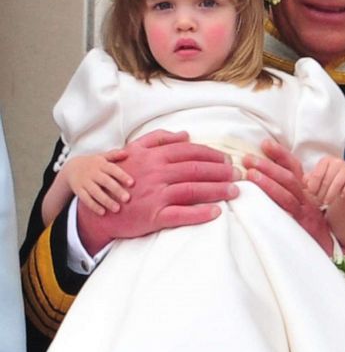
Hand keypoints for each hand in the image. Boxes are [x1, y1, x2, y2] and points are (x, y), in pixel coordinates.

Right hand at [62, 150, 132, 214]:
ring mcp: (85, 182)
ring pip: (96, 192)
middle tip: (127, 199)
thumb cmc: (93, 164)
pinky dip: (93, 206)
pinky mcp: (78, 190)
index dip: (122, 176)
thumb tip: (127, 153)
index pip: (113, 169)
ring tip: (117, 209)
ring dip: (106, 201)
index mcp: (101, 164)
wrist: (70, 168)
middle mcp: (93, 173)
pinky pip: (86, 199)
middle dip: (116, 190)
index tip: (132, 183)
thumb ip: (114, 155)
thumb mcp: (102, 157)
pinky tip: (103, 212)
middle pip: (105, 182)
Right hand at [76, 130, 237, 253]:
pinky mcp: (153, 216)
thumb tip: (185, 134)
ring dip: (217, 190)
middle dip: (221, 171)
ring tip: (235, 191)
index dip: (212, 155)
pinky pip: (181, 215)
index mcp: (153, 156)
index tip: (229, 159)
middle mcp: (155, 173)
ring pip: (192, 189)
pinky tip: (217, 212)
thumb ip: (158, 139)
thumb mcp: (134, 151)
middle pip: (195, 169)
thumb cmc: (120, 178)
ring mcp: (154, 195)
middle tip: (239, 175)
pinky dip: (200, 213)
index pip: (189, 152)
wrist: (98, 207)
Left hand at [245, 139, 333, 250]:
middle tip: (248, 159)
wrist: (328, 251)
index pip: (294, 168)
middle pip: (289, 177)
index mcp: (305, 192)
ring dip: (269, 181)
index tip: (265, 143)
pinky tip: (259, 200)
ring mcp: (305, 212)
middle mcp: (307, 199)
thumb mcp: (301, 208)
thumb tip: (261, 181)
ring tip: (250, 174)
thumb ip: (287, 195)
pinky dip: (275, 203)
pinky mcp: (302, 225)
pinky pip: (289, 211)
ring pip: (288, 192)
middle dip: (268, 165)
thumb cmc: (310, 231)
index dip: (280, 154)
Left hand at [304, 156, 344, 250]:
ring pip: (337, 183)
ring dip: (331, 195)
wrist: (344, 193)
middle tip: (319, 202)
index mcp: (324, 161)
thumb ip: (301, 180)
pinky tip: (341, 196)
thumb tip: (283, 178)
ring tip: (327, 202)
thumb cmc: (325, 188)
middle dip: (321, 194)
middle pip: (326, 180)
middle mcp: (336, 162)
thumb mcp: (312, 184)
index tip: (311, 195)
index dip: (313, 188)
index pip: (316, 175)